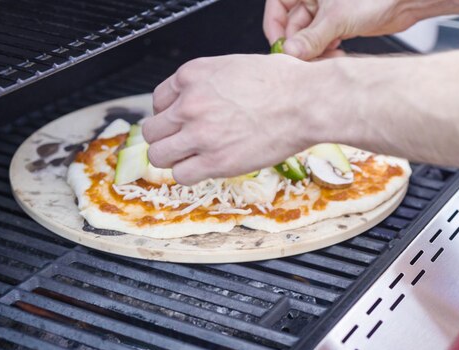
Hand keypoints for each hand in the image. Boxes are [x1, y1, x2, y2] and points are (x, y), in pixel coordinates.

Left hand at [143, 54, 319, 184]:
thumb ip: (209, 82)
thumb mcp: (235, 66)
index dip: (169, 113)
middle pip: (153, 130)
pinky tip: (204, 167)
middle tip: (181, 142)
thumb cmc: (282, 82)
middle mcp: (189, 104)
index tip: (180, 121)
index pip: (158, 100)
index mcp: (192, 75)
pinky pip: (181, 175)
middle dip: (166, 137)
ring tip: (189, 157)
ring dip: (172, 158)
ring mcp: (199, 134)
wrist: (305, 102)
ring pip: (159, 155)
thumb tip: (203, 95)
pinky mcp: (215, 162)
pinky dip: (189, 174)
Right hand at [263, 0, 418, 59]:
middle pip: (292, 26)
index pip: (277, 8)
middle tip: (305, 60)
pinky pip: (322, 41)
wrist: (406, 1)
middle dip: (300, 45)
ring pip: (308, 36)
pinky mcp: (338, 24)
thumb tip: (290, 52)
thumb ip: (311, 38)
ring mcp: (326, 12)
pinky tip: (335, 54)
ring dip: (314, 51)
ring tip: (325, 57)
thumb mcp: (337, 17)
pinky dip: (326, 51)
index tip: (281, 48)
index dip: (275, 29)